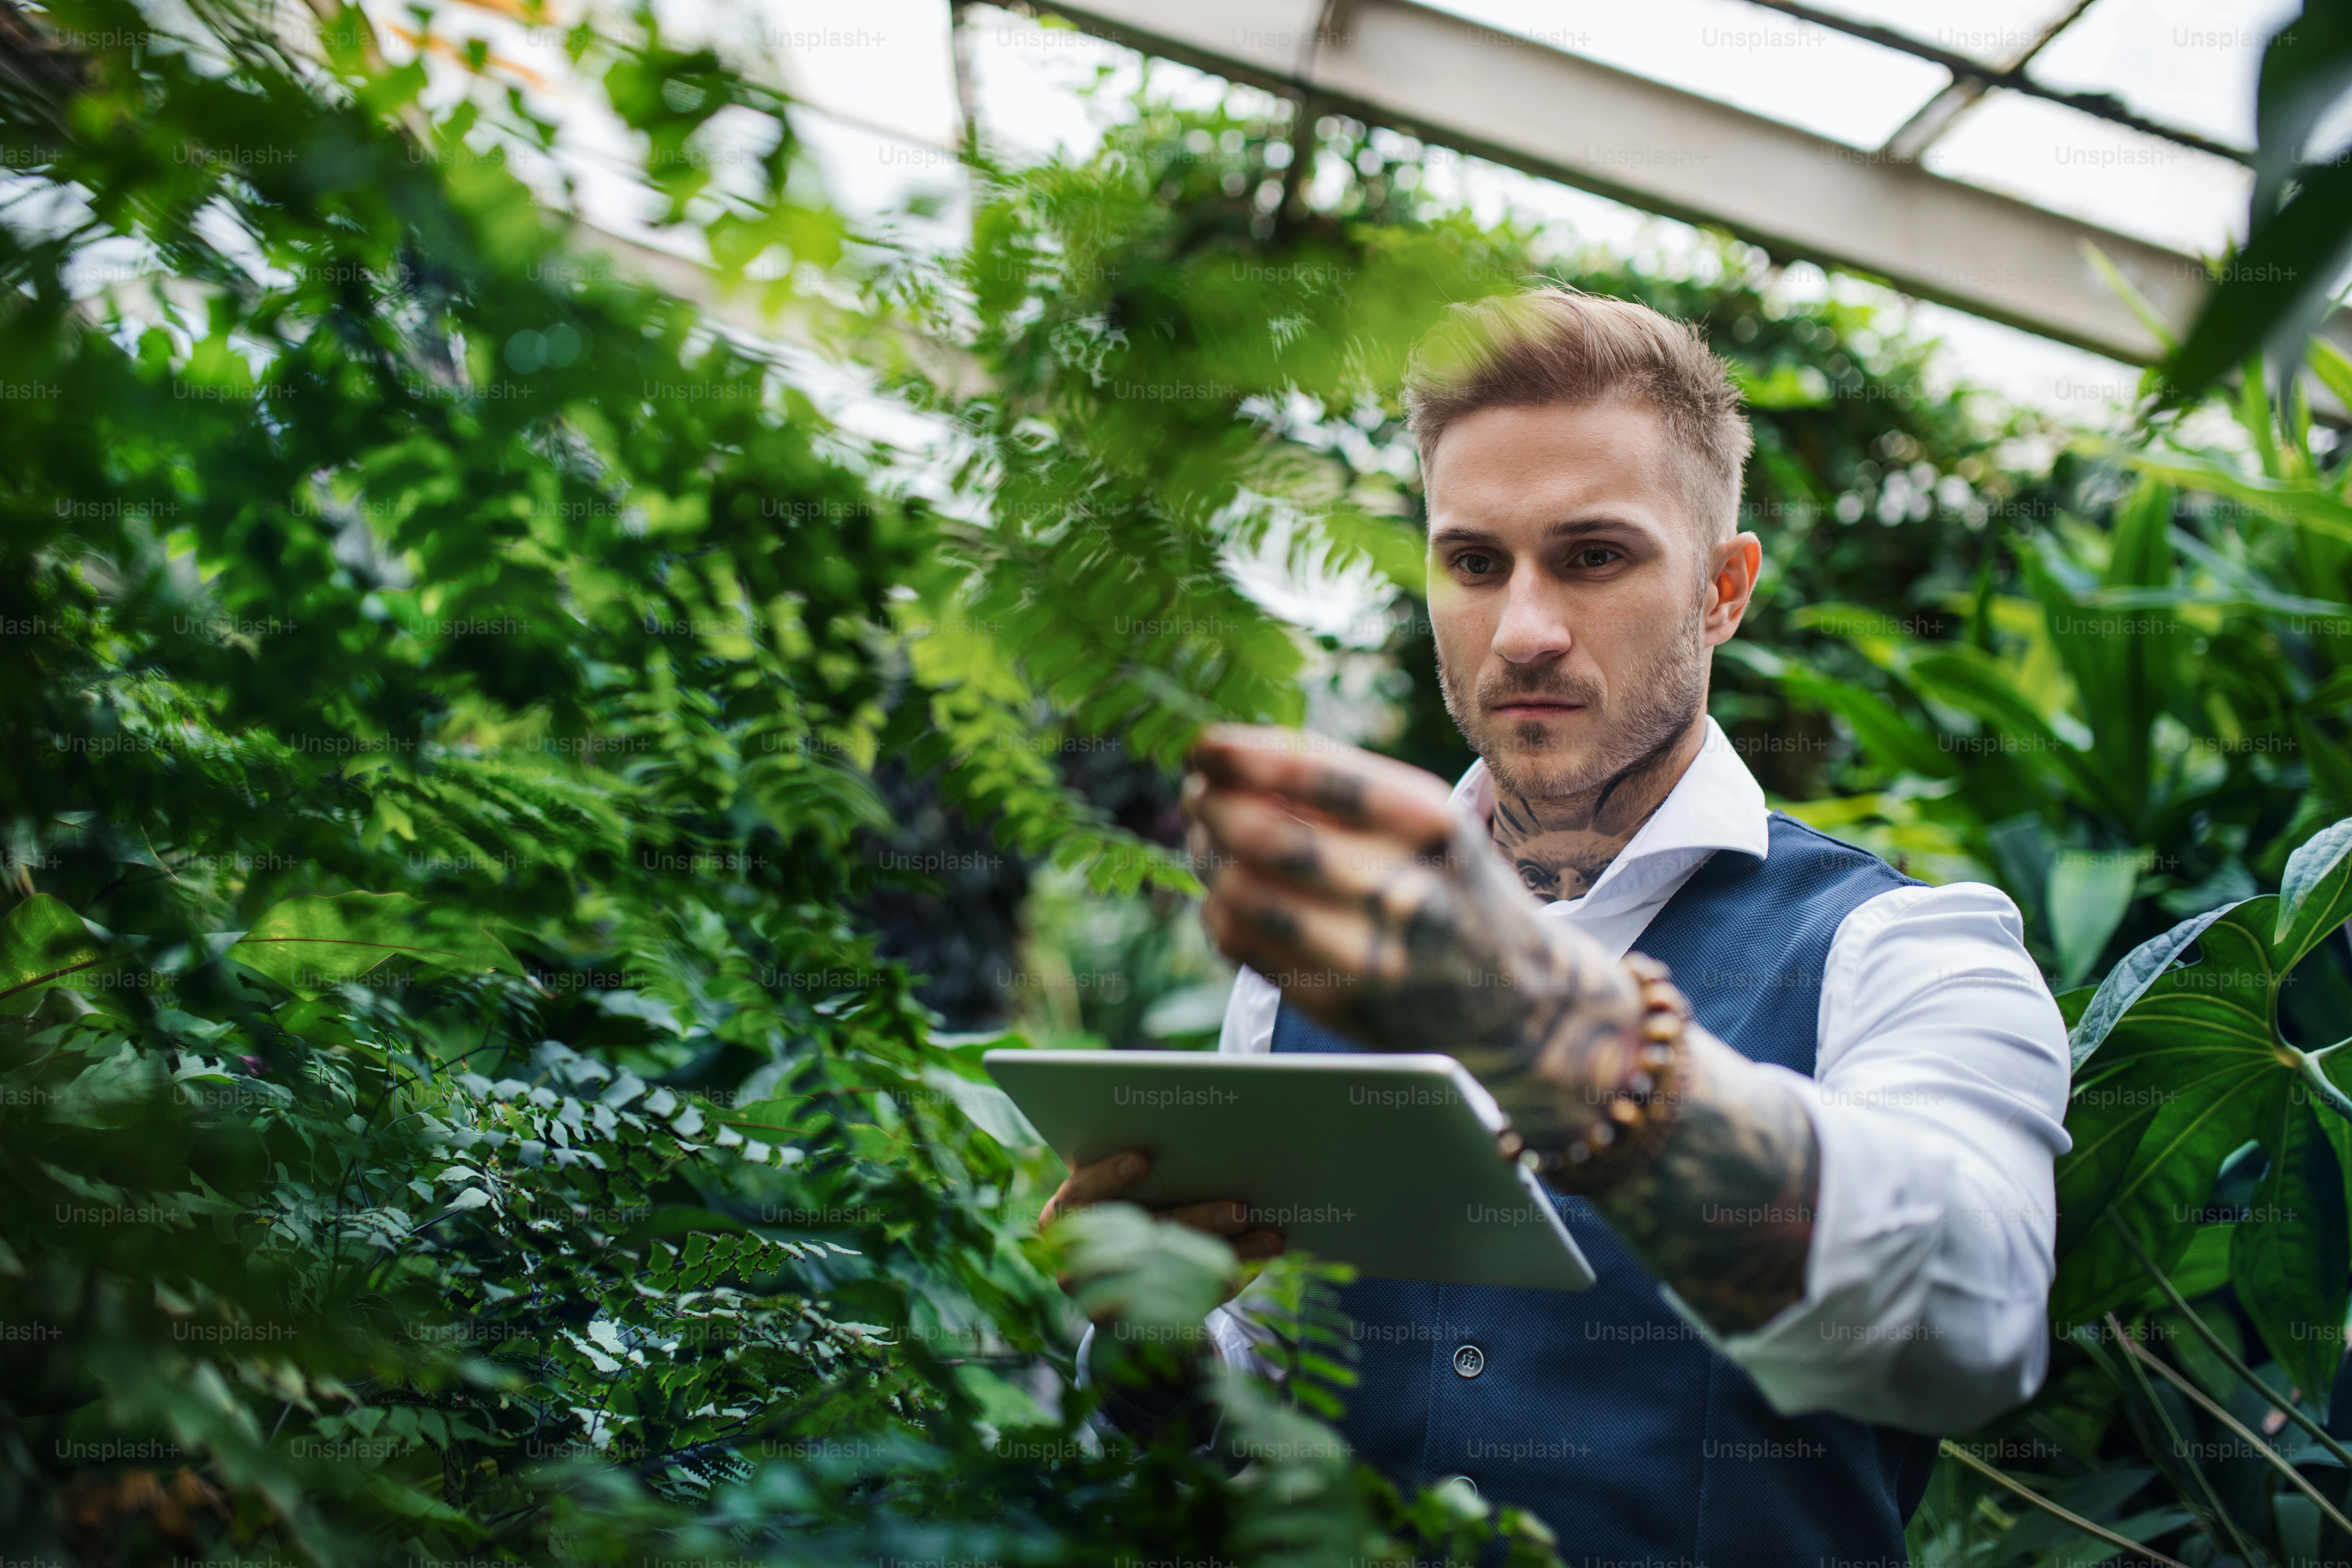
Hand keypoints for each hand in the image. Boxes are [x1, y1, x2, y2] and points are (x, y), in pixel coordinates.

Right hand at [1038, 1151, 1284, 1317]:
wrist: (1120, 1289)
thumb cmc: (1124, 1212)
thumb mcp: (1118, 1192)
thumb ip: (1142, 1172)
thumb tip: (1200, 1137)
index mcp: (1063, 1223)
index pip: (1077, 1199)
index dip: (1106, 1178)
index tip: (1141, 1160)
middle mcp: (1077, 1265)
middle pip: (1138, 1239)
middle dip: (1195, 1221)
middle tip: (1240, 1207)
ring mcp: (1103, 1302)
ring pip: (1172, 1275)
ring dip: (1225, 1254)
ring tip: (1269, 1238)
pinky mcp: (1137, 1326)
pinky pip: (1189, 1306)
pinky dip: (1228, 1282)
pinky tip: (1260, 1264)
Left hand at [1184, 725, 1641, 1144]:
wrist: (1525, 1001)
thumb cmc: (1458, 889)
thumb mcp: (1431, 824)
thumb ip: (1350, 791)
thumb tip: (1242, 758)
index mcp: (1428, 823)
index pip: (1316, 775)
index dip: (1241, 756)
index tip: (1202, 747)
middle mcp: (1402, 887)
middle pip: (1265, 836)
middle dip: (1211, 808)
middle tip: (1195, 796)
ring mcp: (1369, 953)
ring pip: (1243, 895)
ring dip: (1207, 860)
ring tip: (1205, 841)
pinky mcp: (1340, 1002)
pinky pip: (1246, 947)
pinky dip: (1218, 911)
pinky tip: (1224, 895)